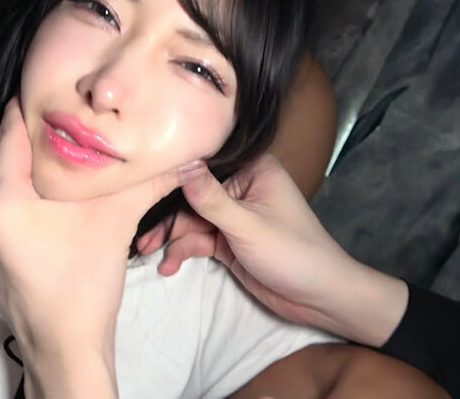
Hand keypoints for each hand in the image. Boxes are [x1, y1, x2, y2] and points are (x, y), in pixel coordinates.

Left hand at [0, 99, 205, 395]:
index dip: (33, 108)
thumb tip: (186, 156)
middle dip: (38, 142)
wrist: (64, 346)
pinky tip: (50, 198)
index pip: (11, 132)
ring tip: (65, 158)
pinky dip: (22, 198)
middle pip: (8, 159)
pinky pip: (0, 209)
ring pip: (4, 185)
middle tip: (70, 123)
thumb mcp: (115, 222)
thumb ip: (147, 182)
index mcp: (0, 198)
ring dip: (30, 172)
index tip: (54, 90)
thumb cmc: (83, 286)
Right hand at [140, 154, 407, 345]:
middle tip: (140, 234)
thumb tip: (180, 163)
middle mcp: (240, 186)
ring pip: (189, 220)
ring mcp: (232, 215)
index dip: (173, 171)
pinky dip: (181, 252)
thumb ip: (210, 198)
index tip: (140, 182)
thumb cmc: (292, 252)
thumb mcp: (247, 225)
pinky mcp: (227, 241)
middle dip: (165, 216)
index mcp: (253, 169)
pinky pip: (195, 240)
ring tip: (148, 254)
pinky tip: (169, 267)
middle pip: (190, 194)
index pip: (205, 162)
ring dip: (169, 238)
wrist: (319, 298)